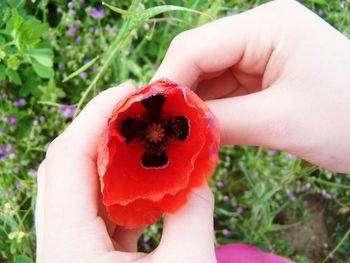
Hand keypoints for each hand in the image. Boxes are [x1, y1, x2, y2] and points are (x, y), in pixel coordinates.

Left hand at [35, 82, 215, 262]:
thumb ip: (195, 212)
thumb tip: (199, 171)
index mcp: (69, 246)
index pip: (69, 158)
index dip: (98, 114)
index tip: (131, 90)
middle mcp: (58, 242)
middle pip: (67, 165)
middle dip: (103, 130)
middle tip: (139, 111)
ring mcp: (68, 247)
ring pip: (78, 184)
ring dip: (111, 157)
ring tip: (143, 139)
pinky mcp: (82, 253)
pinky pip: (91, 206)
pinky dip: (116, 184)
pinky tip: (144, 180)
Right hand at [153, 0, 349, 172]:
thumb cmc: (349, 120)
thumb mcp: (280, 121)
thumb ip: (221, 122)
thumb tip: (175, 130)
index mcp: (266, 25)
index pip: (196, 47)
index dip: (168, 82)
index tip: (151, 118)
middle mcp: (258, 32)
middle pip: (198, 60)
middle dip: (177, 97)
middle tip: (160, 132)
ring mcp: (259, 54)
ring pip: (207, 79)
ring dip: (192, 108)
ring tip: (178, 138)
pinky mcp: (261, 75)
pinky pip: (223, 92)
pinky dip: (210, 113)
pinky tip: (200, 134)